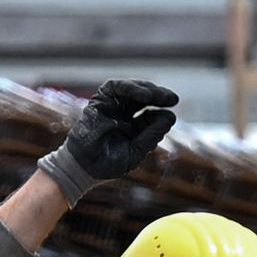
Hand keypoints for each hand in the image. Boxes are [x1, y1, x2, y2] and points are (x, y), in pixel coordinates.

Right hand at [40, 78, 179, 199]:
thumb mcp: (137, 151)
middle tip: (172, 98)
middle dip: (158, 95)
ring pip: (130, 89)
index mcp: (132, 126)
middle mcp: (122, 114)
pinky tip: (144, 95)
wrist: (84, 169)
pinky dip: (130, 87)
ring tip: (158, 95)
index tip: (172, 106)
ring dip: (146, 89)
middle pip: (142, 98)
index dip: (161, 108)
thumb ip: (152, 135)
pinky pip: (114, 87)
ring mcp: (110, 107)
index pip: (150, 112)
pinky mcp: (98, 102)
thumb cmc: (109, 164)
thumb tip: (171, 116)